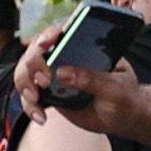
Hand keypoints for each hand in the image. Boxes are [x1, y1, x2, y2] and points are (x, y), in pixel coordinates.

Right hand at [13, 28, 137, 133]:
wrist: (125, 116)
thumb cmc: (125, 95)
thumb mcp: (116, 88)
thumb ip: (94, 79)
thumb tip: (62, 73)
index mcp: (83, 46)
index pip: (62, 32)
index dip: (50, 34)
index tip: (46, 43)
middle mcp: (64, 56)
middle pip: (35, 51)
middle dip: (33, 63)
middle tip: (45, 81)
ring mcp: (54, 75)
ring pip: (26, 72)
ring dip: (25, 84)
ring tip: (36, 99)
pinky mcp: (50, 94)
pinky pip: (31, 97)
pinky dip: (30, 107)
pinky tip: (41, 118)